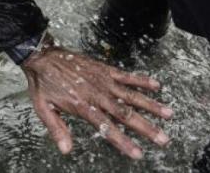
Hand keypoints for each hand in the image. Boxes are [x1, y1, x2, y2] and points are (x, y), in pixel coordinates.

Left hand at [21, 39, 171, 159]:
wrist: (41, 55)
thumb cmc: (43, 83)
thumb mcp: (43, 108)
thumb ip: (57, 129)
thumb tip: (66, 150)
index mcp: (83, 106)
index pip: (107, 128)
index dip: (123, 141)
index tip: (138, 153)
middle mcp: (97, 94)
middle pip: (126, 114)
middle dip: (146, 128)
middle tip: (163, 139)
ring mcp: (103, 80)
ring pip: (131, 95)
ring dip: (150, 105)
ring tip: (169, 114)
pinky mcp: (104, 69)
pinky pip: (126, 75)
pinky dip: (141, 80)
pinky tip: (157, 85)